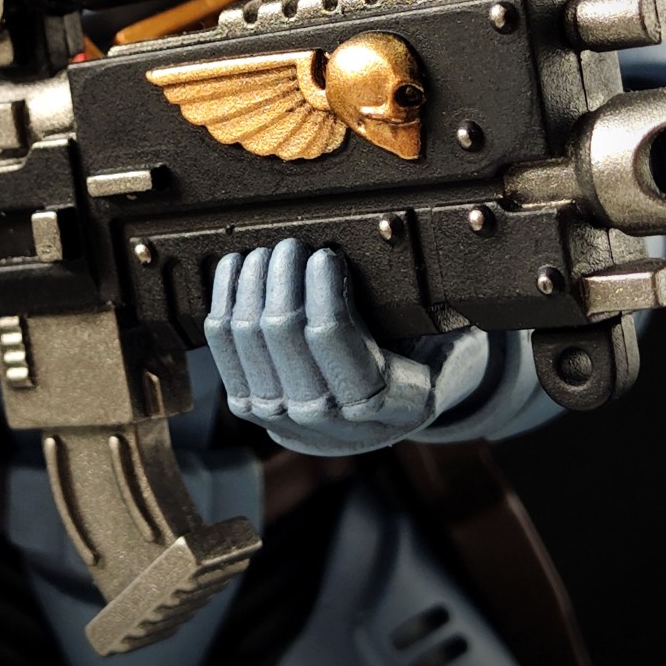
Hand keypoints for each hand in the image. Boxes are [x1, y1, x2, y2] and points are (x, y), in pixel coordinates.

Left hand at [204, 239, 486, 455]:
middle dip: (284, 274)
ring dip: (254, 281)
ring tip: (270, 251)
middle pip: (281, 330)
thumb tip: (411, 253)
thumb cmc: (418, 363)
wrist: (379, 421)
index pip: (333, 339)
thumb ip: (431, 315)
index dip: (322, 288)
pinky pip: (221, 344)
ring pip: (246, 333)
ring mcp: (280, 416)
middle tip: (295, 244)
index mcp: (388, 404)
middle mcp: (328, 418)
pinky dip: (225, 297)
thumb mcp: (444, 344)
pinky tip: (237, 266)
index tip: (326, 255)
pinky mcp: (247, 405)